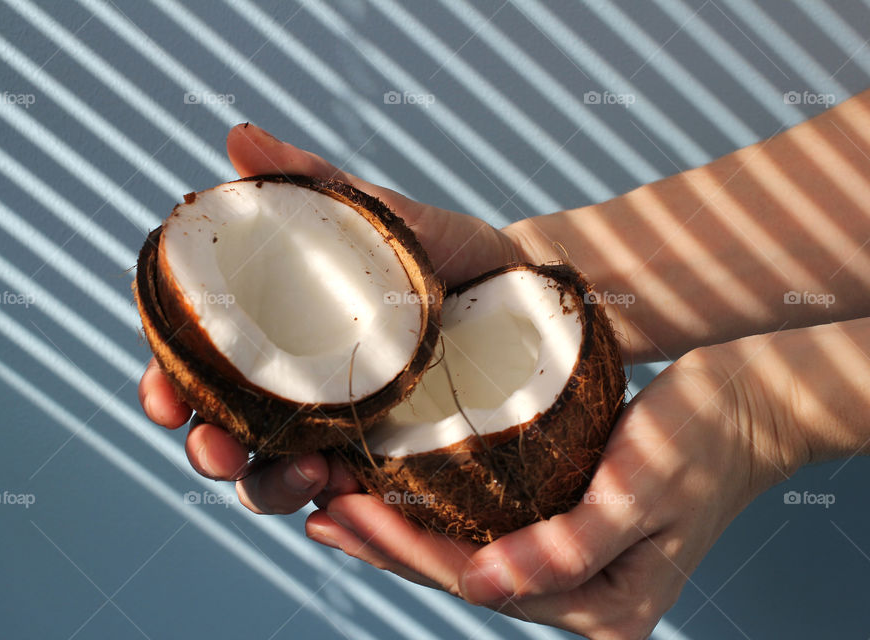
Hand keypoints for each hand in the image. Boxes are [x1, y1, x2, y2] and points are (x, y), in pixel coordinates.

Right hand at [139, 123, 521, 512]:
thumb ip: (312, 182)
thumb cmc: (442, 249)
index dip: (166, 384)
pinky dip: (336, 510)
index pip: (198, 366)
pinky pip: (349, 505)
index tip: (162, 397)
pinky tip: (350, 498)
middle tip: (217, 449)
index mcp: (274, 334)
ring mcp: (338, 433)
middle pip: (224, 433)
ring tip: (307, 474)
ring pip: (275, 479)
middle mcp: (294, 390)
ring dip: (268, 487)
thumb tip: (236, 135)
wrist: (526, 290)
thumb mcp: (380, 214)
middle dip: (208, 450)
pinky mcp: (388, 468)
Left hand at [303, 345, 800, 638]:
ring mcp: (566, 559)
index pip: (478, 580)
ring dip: (400, 527)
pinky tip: (395, 487)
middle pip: (459, 571)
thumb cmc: (704, 442)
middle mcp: (578, 593)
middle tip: (317, 513)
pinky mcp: (560, 521)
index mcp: (602, 606)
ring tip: (336, 504)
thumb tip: (481, 590)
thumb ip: (569, 551)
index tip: (342, 515)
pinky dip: (436, 505)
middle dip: (385, 542)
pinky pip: (485, 521)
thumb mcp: (645, 495)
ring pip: (463, 548)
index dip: (404, 549)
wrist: (746, 406)